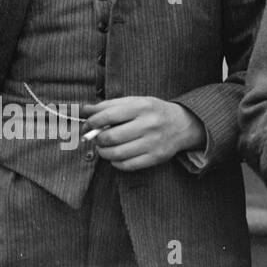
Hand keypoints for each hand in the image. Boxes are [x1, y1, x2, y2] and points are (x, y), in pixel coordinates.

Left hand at [84, 96, 203, 170]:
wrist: (183, 124)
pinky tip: (117, 156)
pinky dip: (116, 162)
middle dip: (97, 139)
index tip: (87, 126)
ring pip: (116, 154)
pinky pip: (127, 165)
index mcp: (142, 107)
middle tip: (97, 138)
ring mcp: (154, 142)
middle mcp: (149, 124)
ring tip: (105, 148)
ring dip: (104, 152)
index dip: (91, 122)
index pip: (107, 116)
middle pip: (110, 137)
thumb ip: (109, 105)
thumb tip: (83, 110)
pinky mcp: (156, 157)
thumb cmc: (153, 112)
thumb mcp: (135, 102)